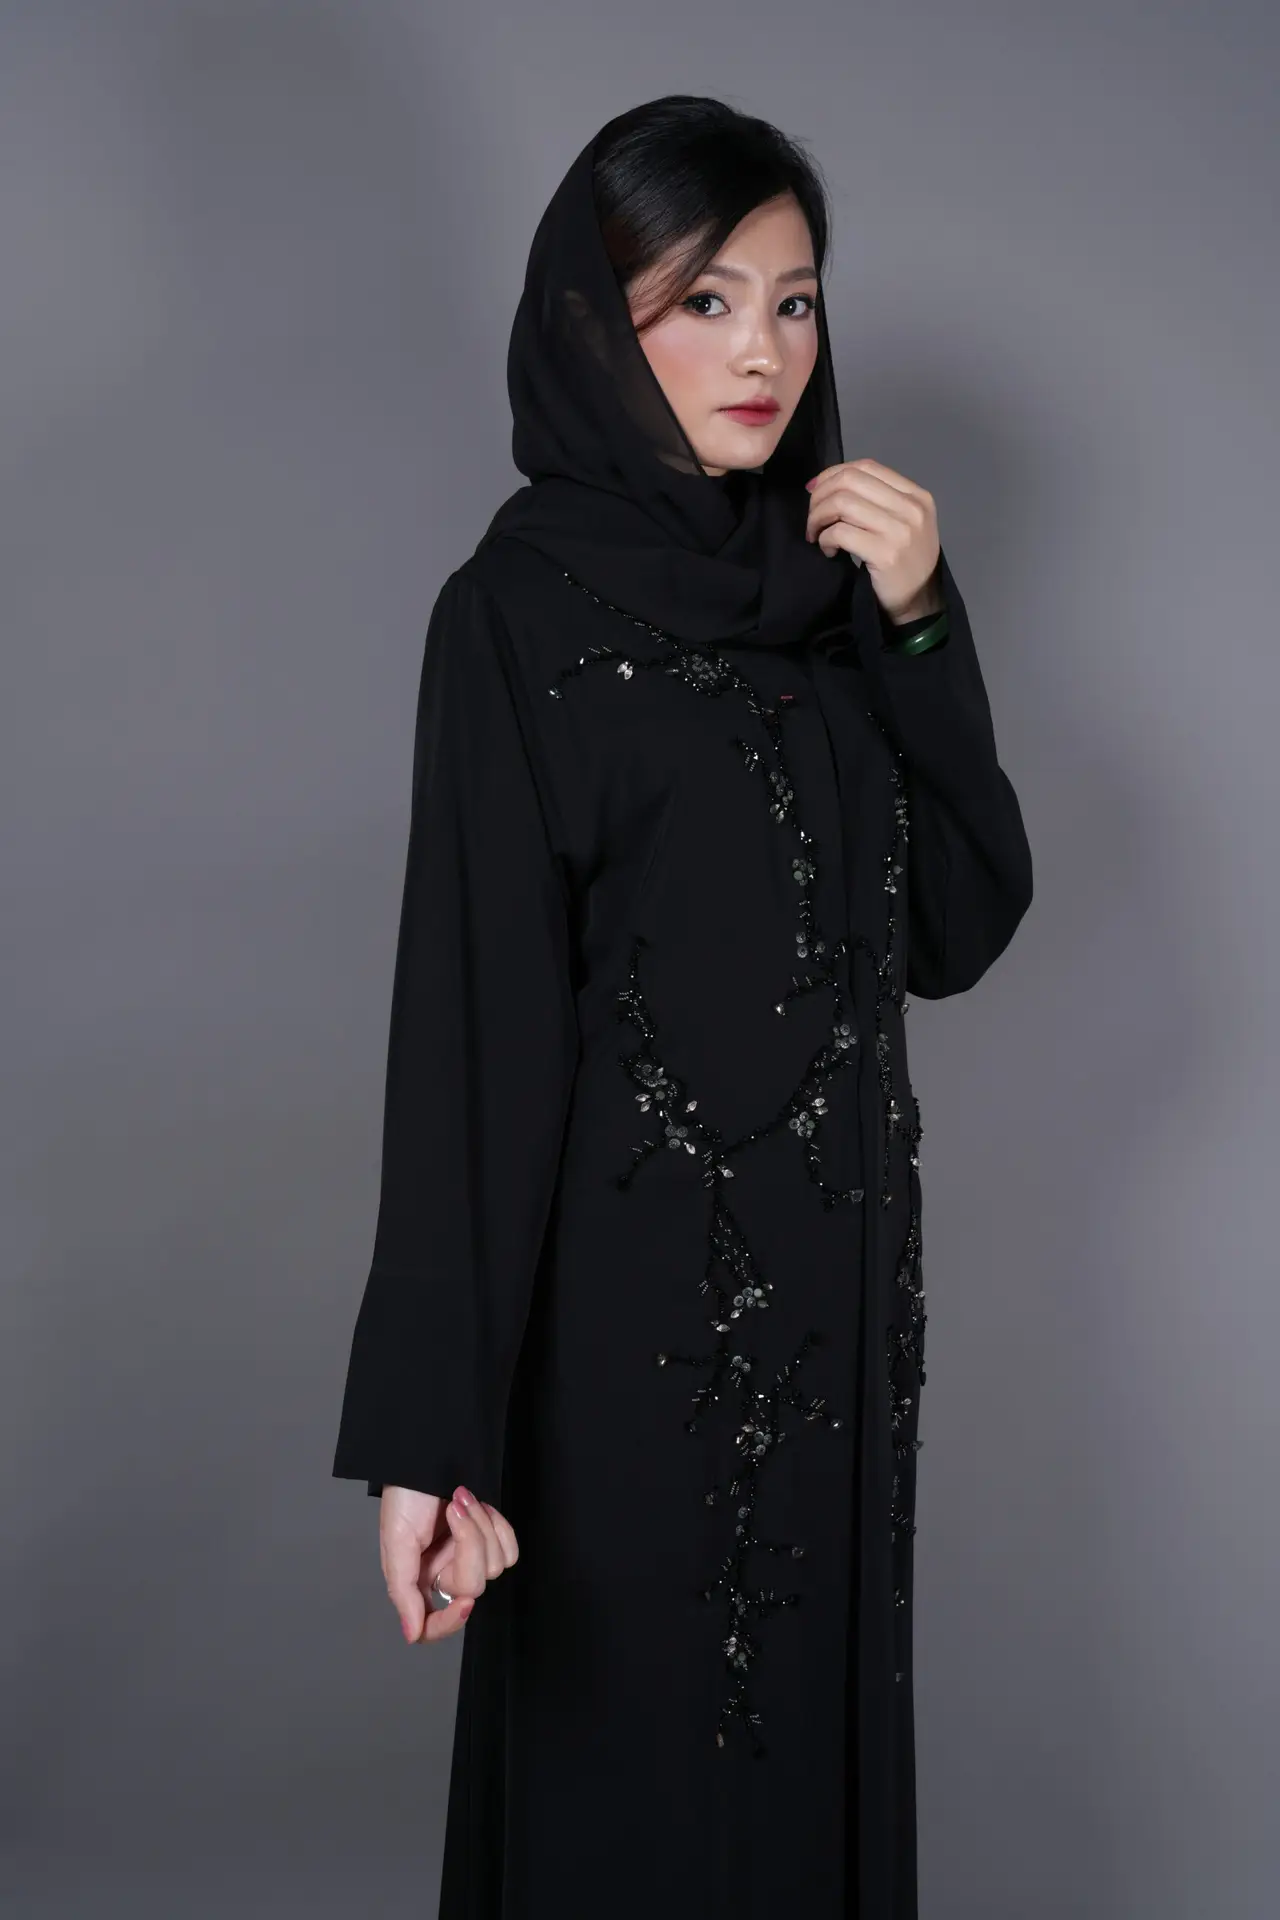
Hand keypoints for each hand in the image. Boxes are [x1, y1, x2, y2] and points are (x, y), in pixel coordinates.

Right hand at [380, 1483, 519, 1643]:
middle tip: (453, 1509)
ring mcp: (470, 1557)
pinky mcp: (491, 1538)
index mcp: (417, 1582)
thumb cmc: (405, 1496)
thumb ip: (403, 1590)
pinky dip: (498, 1525)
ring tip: (460, 1498)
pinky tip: (479, 1504)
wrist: (428, 1455)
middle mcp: (445, 1574)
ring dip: (480, 1525)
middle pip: (472, 1587)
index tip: (464, 1603)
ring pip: (494, 1567)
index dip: (451, 1622)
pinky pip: (509, 1551)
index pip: (434, 1625)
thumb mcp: (396, 1542)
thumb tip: (411, 1634)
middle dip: (469, 1544)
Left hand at [804, 458, 942, 621]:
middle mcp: (911, 508)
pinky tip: (828, 550)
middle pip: (850, 481)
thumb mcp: (903, 522)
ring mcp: (900, 531)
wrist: (919, 602)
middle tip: (812, 518)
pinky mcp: (885, 554)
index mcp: (916, 495)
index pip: (866, 466)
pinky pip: (840, 532)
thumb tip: (826, 483)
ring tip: (817, 535)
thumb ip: (876, 500)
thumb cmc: (905, 562)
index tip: (814, 491)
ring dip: (819, 518)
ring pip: (842, 503)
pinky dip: (825, 539)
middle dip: (820, 496)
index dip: (833, 474)